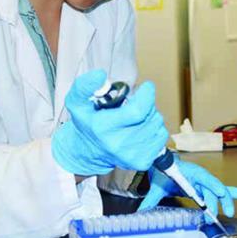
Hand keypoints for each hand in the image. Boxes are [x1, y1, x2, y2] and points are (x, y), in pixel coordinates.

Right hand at [51, 70, 167, 175]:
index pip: (138, 111)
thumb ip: (84, 85)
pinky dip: (154, 130)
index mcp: (103, 128)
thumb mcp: (76, 102)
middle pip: (150, 116)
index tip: (146, 87)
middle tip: (136, 103)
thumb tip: (100, 75)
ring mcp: (131, 156)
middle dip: (147, 104)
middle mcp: (118, 144)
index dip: (147, 95)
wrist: (87, 152)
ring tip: (136, 117)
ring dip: (151, 116)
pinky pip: (160, 138)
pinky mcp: (142, 162)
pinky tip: (140, 129)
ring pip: (157, 125)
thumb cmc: (85, 124)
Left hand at [138, 159, 236, 223]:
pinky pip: (224, 190)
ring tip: (231, 212)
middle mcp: (201, 175)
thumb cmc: (164, 172)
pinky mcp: (208, 186)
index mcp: (190, 172)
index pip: (203, 182)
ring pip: (220, 192)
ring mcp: (206, 181)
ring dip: (228, 201)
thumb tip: (140, 211)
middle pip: (211, 191)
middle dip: (213, 205)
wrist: (164, 163)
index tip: (212, 203)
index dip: (209, 192)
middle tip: (210, 219)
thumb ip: (150, 199)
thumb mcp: (158, 186)